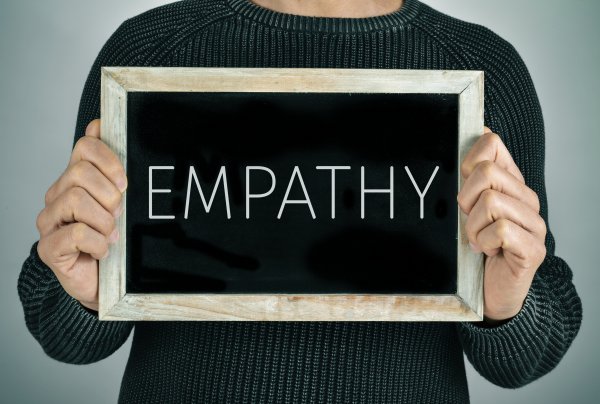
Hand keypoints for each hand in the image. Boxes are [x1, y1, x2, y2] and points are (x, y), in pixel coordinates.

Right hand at [36, 119, 126, 311]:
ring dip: (105, 221)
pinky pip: (78, 233)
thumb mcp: (122, 203)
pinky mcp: (48, 248)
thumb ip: (113, 169)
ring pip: (77, 200)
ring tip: (111, 236)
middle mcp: (58, 196)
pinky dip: (98, 243)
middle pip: (80, 172)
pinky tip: (102, 251)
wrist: (106, 284)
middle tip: (118, 215)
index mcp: (76, 180)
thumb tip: (100, 124)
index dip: (108, 158)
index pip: (84, 147)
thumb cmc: (115, 240)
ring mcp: (50, 221)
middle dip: (109, 195)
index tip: (124, 181)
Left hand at [457, 127, 546, 323]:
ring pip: (491, 201)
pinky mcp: (534, 248)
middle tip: (467, 222)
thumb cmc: (474, 247)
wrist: (488, 291)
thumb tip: (476, 131)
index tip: (464, 186)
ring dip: (472, 226)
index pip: (491, 144)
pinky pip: (500, 230)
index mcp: (510, 182)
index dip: (468, 161)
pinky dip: (484, 242)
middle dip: (464, 200)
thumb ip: (469, 177)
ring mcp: (534, 223)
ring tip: (476, 241)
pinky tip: (487, 251)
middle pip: (486, 173)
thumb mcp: (464, 208)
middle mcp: (526, 198)